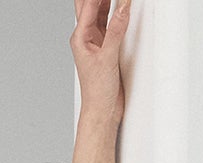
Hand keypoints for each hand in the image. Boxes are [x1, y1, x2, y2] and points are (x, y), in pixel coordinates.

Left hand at [71, 0, 130, 124]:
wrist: (101, 111)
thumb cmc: (97, 92)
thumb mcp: (108, 58)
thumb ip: (116, 31)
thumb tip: (123, 7)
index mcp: (80, 37)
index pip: (88, 4)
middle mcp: (86, 36)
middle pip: (90, 4)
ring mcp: (97, 40)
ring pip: (100, 9)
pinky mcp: (107, 45)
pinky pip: (110, 20)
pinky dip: (115, 9)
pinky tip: (120, 2)